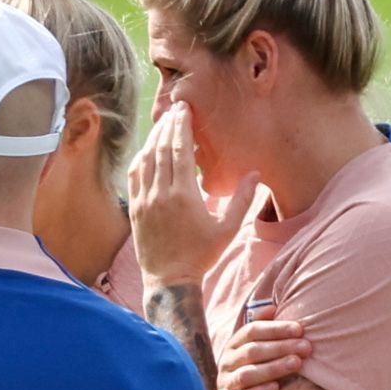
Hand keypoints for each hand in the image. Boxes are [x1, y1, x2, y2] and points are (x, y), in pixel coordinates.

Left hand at [126, 105, 255, 288]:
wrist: (169, 281)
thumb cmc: (202, 255)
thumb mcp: (228, 229)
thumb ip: (242, 199)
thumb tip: (256, 173)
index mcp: (184, 195)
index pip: (179, 150)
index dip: (181, 127)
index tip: (184, 109)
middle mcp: (160, 194)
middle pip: (161, 149)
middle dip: (168, 126)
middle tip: (175, 108)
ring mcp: (143, 201)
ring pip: (145, 160)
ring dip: (153, 138)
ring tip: (163, 124)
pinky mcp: (134, 209)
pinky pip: (135, 175)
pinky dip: (141, 157)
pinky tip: (148, 149)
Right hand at [214, 313, 310, 389]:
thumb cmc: (254, 369)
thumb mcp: (257, 346)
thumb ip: (264, 327)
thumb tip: (272, 307)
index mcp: (235, 344)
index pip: (252, 330)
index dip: (276, 329)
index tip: (299, 329)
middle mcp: (227, 362)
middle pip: (252, 351)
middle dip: (281, 348)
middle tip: (305, 348)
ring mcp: (225, 383)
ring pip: (246, 374)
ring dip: (273, 368)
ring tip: (296, 364)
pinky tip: (275, 388)